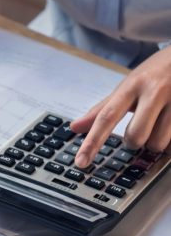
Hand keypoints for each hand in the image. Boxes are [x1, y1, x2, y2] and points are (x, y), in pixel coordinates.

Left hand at [72, 46, 170, 167]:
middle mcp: (154, 91)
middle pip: (135, 136)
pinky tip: (170, 125)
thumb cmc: (156, 73)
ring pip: (158, 143)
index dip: (92, 142)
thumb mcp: (129, 85)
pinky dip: (170, 141)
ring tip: (161, 123)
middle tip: (140, 127)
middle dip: (134, 141)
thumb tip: (74, 128)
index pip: (106, 117)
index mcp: (132, 86)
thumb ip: (102, 109)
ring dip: (155, 142)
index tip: (81, 162)